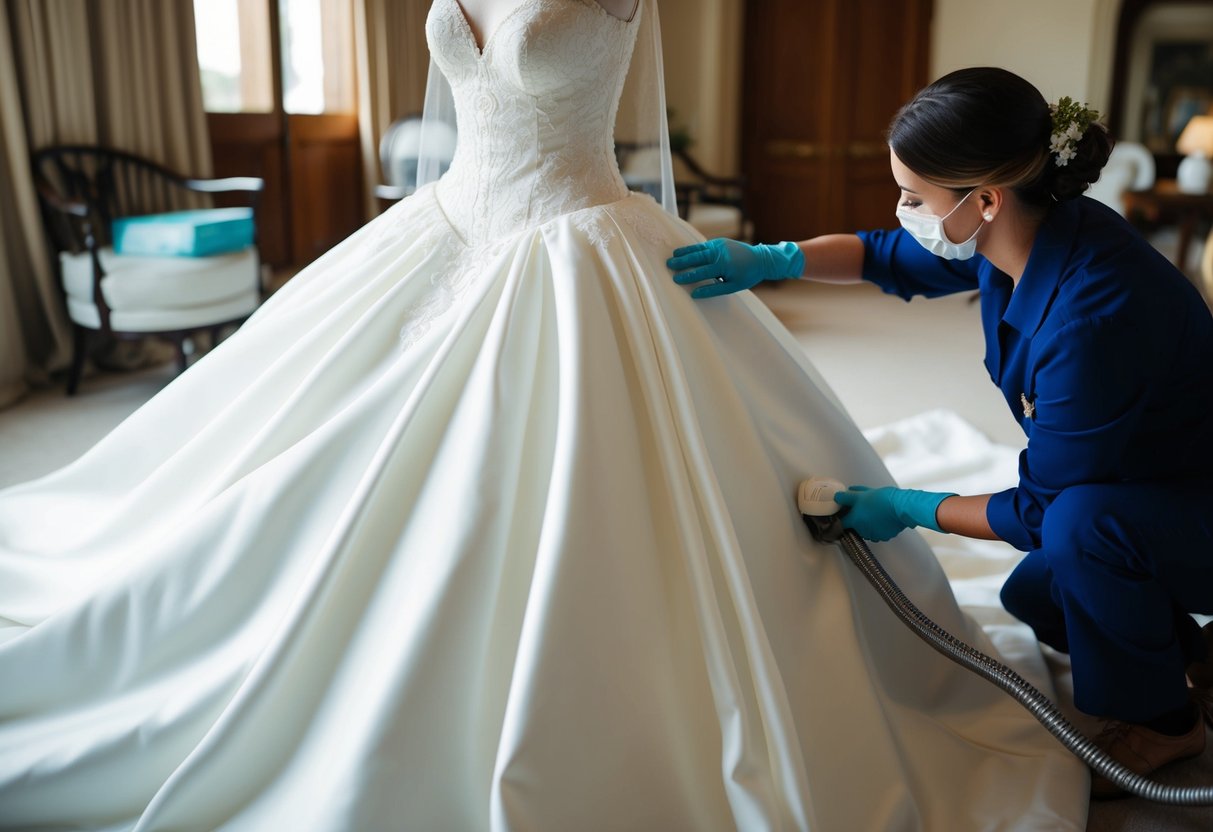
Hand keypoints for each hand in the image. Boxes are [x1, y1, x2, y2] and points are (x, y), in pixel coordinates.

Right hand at [667, 238, 803, 298]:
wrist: (761, 259)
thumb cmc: (747, 275)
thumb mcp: (733, 287)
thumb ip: (713, 290)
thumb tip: (695, 294)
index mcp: (724, 265)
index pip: (701, 272)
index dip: (688, 276)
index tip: (676, 279)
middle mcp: (720, 253)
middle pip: (697, 258)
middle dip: (682, 262)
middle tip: (669, 265)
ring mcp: (719, 245)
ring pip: (698, 249)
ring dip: (685, 253)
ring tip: (673, 256)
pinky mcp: (720, 242)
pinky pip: (703, 246)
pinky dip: (693, 249)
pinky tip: (685, 252)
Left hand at [833, 485, 953, 541]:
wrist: (901, 506)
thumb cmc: (880, 499)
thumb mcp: (860, 495)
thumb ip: (846, 497)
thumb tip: (837, 497)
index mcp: (855, 521)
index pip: (842, 523)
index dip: (842, 517)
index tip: (845, 512)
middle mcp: (863, 531)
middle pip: (855, 527)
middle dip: (857, 518)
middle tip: (863, 507)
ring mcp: (875, 535)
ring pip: (867, 530)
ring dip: (868, 523)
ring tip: (874, 511)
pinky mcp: (886, 536)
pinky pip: (879, 532)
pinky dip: (879, 526)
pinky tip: (883, 517)